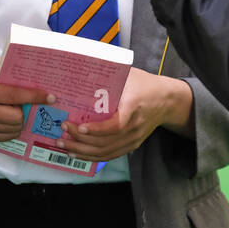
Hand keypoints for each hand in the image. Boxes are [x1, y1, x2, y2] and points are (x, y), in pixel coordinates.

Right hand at [0, 58, 53, 142]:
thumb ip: (3, 67)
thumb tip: (25, 69)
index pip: (15, 95)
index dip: (35, 96)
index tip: (50, 97)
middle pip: (18, 116)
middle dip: (25, 110)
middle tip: (23, 103)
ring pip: (14, 128)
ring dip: (19, 120)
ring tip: (14, 110)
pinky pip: (6, 136)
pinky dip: (11, 128)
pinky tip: (6, 119)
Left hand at [61, 68, 191, 161]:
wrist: (166, 100)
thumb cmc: (145, 85)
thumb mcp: (128, 75)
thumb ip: (107, 75)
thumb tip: (80, 70)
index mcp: (133, 108)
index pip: (116, 125)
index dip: (97, 129)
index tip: (79, 126)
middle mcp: (134, 127)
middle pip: (106, 142)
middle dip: (81, 140)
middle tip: (62, 132)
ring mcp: (133, 139)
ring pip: (106, 152)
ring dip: (83, 151)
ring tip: (64, 145)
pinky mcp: (132, 145)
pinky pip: (111, 155)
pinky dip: (93, 157)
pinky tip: (78, 153)